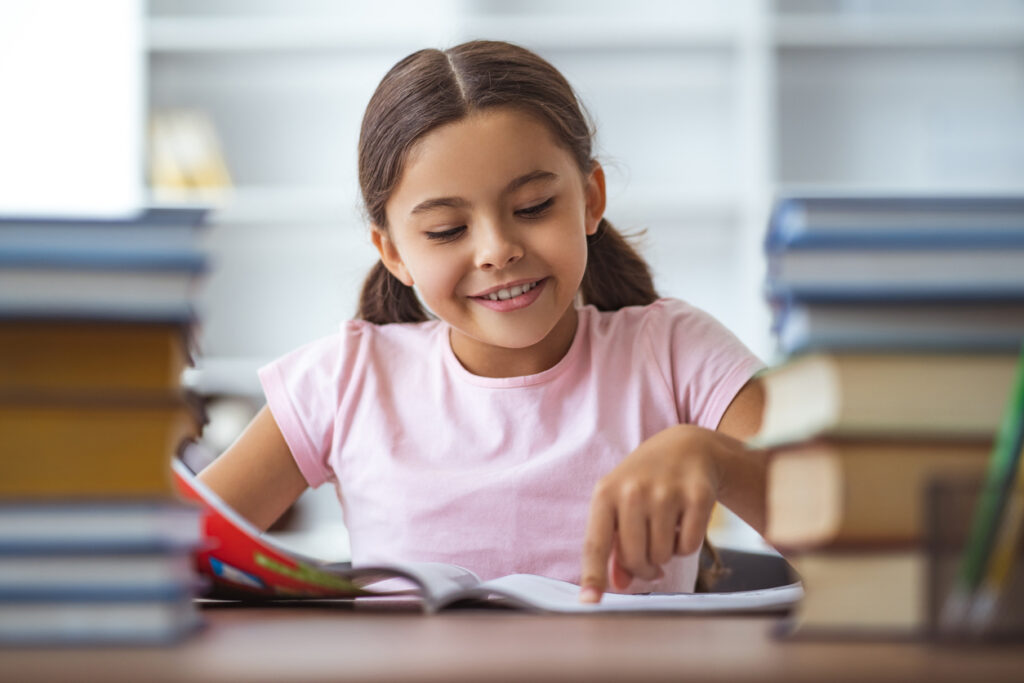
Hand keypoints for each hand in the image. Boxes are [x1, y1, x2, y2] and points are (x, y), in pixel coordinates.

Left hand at [578, 424, 735, 602]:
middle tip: (650, 559)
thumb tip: (618, 583)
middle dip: (644, 567)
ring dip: (666, 554)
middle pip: (635, 558)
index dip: (593, 576)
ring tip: (666, 532)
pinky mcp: (697, 495)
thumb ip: (614, 544)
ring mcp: (666, 492)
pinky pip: (689, 546)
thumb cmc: (645, 482)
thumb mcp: (620, 504)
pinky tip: (684, 523)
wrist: (685, 447)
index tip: (589, 603)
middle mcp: (633, 491)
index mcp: (605, 493)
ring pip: (663, 555)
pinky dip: (687, 545)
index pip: (596, 543)